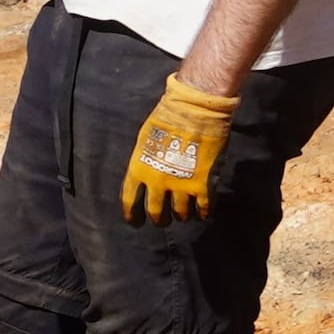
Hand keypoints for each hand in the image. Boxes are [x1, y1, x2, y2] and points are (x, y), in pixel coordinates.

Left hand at [120, 79, 240, 223]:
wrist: (195, 110)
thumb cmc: (167, 118)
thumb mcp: (144, 141)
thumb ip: (143, 162)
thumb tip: (145, 178)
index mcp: (139, 170)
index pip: (129, 202)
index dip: (133, 216)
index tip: (137, 222)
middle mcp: (158, 182)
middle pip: (156, 213)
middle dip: (159, 220)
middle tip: (163, 220)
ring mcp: (181, 185)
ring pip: (180, 214)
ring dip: (181, 216)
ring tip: (184, 214)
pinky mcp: (204, 185)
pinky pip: (203, 208)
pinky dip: (203, 213)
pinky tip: (203, 212)